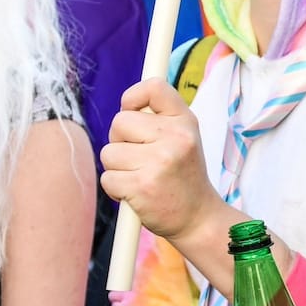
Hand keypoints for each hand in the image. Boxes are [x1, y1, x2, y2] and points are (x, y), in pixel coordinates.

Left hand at [100, 79, 221, 243]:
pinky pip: (108, 177)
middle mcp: (175, 137)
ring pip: (109, 152)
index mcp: (185, 121)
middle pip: (120, 122)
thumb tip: (126, 104)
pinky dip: (116, 188)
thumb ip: (159, 118)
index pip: (154, 87)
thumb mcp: (184, 138)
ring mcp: (159, 162)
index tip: (133, 112)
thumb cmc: (183, 176)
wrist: (198, 218)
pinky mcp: (142, 186)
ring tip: (141, 177)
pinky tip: (137, 193)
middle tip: (140, 157)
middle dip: (120, 140)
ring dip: (118, 168)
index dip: (133, 97)